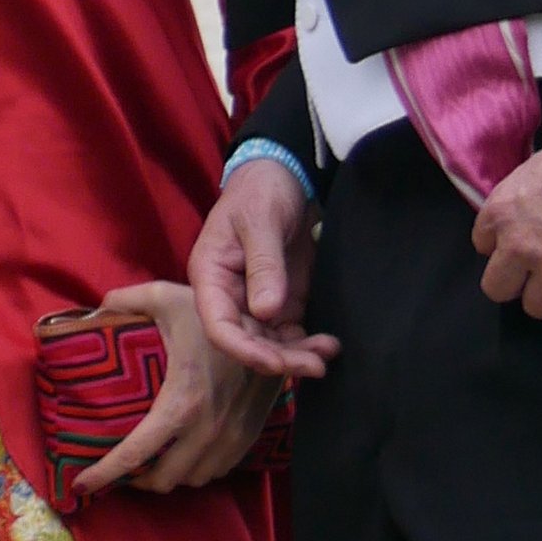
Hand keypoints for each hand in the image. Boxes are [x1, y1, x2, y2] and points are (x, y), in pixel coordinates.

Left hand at [72, 281, 284, 497]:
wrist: (272, 323)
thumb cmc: (214, 311)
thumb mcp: (165, 297)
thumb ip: (125, 300)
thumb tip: (97, 307)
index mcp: (179, 403)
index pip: (134, 455)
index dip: (103, 475)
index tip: (81, 485)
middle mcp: (204, 430)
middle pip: (163, 480)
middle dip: (138, 479)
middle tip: (124, 464)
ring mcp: (229, 437)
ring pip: (192, 479)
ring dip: (169, 476)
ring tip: (153, 461)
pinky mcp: (248, 436)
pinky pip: (217, 471)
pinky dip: (197, 469)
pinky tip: (186, 452)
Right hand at [188, 159, 339, 378]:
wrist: (285, 175)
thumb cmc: (262, 190)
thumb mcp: (261, 220)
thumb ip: (263, 264)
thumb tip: (266, 312)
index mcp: (211, 275)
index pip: (218, 325)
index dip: (243, 349)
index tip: (275, 362)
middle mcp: (230, 296)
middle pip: (247, 342)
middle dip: (279, 359)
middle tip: (315, 365)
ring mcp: (257, 301)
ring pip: (271, 344)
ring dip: (297, 356)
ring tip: (328, 353)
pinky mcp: (282, 302)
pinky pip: (290, 334)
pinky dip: (307, 344)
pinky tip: (330, 344)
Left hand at [472, 115, 541, 328]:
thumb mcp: (533, 171)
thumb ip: (517, 205)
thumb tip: (516, 225)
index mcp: (502, 212)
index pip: (483, 246)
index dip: (504, 245)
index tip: (523, 242)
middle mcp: (521, 247)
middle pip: (498, 289)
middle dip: (517, 280)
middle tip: (540, 268)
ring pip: (536, 308)